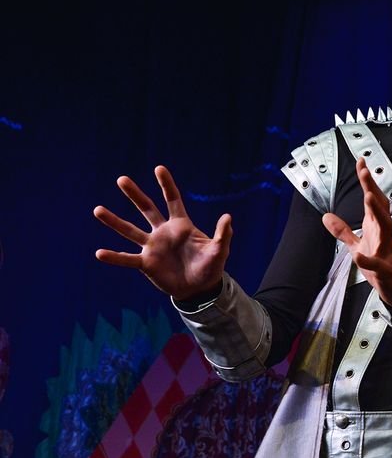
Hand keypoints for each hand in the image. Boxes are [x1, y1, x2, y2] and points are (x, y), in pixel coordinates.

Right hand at [94, 165, 231, 300]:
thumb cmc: (210, 267)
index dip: (166, 185)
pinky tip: (99, 253)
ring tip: (97, 210)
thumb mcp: (220, 250)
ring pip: (130, 231)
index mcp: (181, 225)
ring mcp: (152, 247)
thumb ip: (223, 234)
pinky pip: (127, 259)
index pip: (172, 200)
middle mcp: (163, 232)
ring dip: (114, 221)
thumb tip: (228, 217)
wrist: (199, 289)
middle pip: (147, 209)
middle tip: (122, 179)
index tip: (159, 168)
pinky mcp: (146, 264)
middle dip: (135, 194)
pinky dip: (114, 257)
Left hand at [322, 158, 391, 307]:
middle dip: (373, 189)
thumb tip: (326, 216)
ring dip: (377, 213)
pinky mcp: (384, 270)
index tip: (361, 162)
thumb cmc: (381, 266)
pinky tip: (359, 257)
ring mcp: (385, 251)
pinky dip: (368, 261)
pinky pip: (377, 264)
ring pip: (385, 228)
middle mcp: (382, 235)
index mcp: (375, 227)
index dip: (366, 182)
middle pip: (379, 208)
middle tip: (366, 171)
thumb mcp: (357, 246)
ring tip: (369, 198)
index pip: (371, 200)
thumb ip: (342, 231)